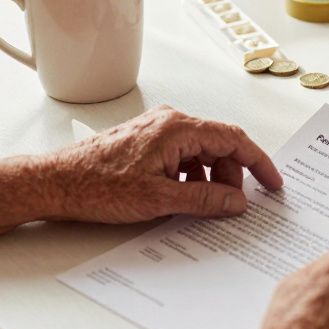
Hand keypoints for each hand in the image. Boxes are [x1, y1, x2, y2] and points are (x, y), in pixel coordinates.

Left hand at [43, 105, 283, 221]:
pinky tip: (180, 199)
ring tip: (201, 206)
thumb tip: (237, 202)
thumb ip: (206, 200)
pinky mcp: (146, 143)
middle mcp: (170, 122)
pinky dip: (190, 178)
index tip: (273, 184)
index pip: (234, 139)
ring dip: (209, 180)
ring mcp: (157, 131)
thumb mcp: (160, 199)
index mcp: (178, 128)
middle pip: (219, 147)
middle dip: (231, 177)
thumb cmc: (98, 186)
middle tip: (231, 206)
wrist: (55, 184)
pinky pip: (182, 157)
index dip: (259, 163)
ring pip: (201, 154)